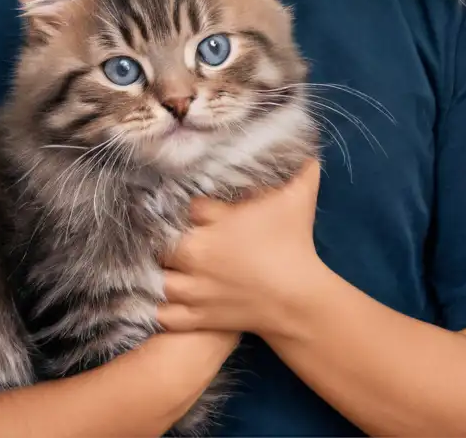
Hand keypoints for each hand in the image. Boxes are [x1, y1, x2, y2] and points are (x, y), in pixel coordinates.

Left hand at [157, 158, 322, 340]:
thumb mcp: (298, 197)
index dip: (190, 206)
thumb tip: (307, 146)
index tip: (197, 208)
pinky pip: (165, 315)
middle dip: (167, 239)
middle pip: (162, 244)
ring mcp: (195, 291)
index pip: (185, 209)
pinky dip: (162, 308)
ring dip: (161, 273)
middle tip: (177, 236)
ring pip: (159, 279)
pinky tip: (167, 299)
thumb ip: (300, 167)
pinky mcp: (199, 318)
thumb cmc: (294, 245)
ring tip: (167, 267)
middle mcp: (194, 257)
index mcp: (211, 225)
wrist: (299, 300)